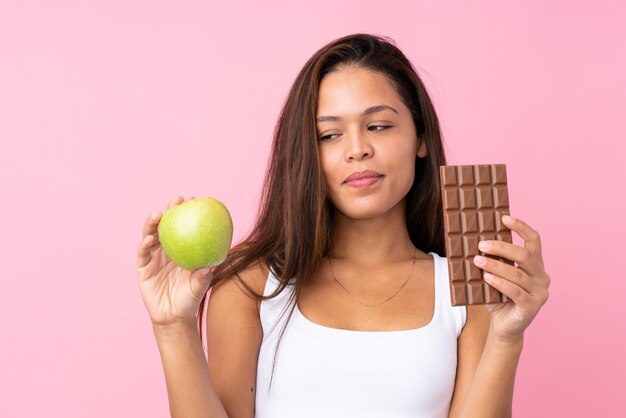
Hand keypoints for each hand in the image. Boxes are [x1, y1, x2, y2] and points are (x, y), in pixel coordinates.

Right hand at [136, 196, 212, 326]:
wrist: (174, 316)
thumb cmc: (190, 299)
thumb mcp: (199, 286)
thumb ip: (203, 277)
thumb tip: (209, 266)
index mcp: (182, 250)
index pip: (184, 228)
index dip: (187, 214)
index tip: (195, 201)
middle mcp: (166, 251)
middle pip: (167, 226)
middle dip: (170, 211)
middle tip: (177, 200)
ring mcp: (153, 258)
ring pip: (151, 235)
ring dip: (152, 224)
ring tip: (158, 215)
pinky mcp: (143, 268)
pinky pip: (143, 254)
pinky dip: (145, 244)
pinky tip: (149, 238)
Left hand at [472, 215, 550, 342]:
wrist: (504, 326)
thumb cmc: (499, 297)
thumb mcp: (496, 275)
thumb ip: (493, 260)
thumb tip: (473, 241)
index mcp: (536, 265)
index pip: (534, 240)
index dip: (521, 227)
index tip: (504, 218)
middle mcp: (542, 277)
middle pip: (525, 255)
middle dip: (502, 247)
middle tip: (481, 244)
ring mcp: (540, 293)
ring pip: (518, 274)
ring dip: (495, 265)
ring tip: (477, 260)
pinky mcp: (532, 307)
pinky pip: (515, 291)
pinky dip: (499, 283)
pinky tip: (486, 277)